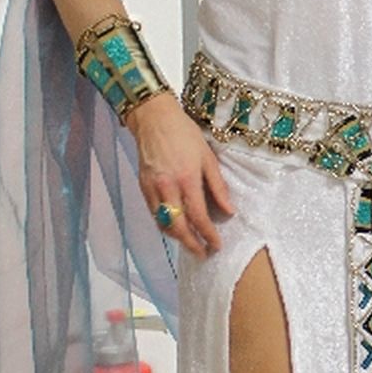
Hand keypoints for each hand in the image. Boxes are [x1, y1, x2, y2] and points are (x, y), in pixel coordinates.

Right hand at [125, 92, 232, 256]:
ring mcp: (152, 189)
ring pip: (164, 224)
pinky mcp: (143, 187)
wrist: (154, 119)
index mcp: (187, 179)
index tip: (217, 245)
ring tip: (191, 243)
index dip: (208, 235)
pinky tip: (175, 228)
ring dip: (178, 238)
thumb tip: (229, 211)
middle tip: (203, 253)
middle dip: (191, 244)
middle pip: (178, 227)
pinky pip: (154, 214)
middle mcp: (167, 187)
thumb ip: (218, 186)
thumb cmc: (185, 134)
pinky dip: (165, 225)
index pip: (198, 217)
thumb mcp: (208, 157)